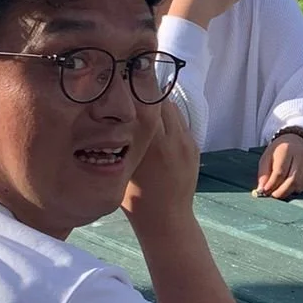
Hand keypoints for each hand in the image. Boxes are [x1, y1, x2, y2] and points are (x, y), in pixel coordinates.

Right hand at [122, 94, 200, 230]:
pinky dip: (168, 118)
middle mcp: (172, 139)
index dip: (133, 90)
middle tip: (129, 88)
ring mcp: (186, 142)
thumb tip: (108, 118)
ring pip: (172, 109)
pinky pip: (180, 122)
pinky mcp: (194, 146)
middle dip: (144, 93)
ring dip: (157, 104)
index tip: (121, 83)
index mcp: (152, 145)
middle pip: (160, 100)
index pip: (145, 103)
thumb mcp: (121, 168)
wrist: (167, 219)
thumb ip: (118, 142)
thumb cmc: (135, 200)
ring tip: (141, 104)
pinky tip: (155, 122)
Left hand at [255, 131, 302, 198]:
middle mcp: (302, 154)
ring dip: (291, 190)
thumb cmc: (279, 152)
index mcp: (286, 149)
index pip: (280, 173)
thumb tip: (261, 190)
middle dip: (282, 192)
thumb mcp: (267, 158)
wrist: (296, 141)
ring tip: (284, 186)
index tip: (265, 191)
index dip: (272, 185)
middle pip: (292, 180)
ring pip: (301, 185)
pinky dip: (300, 187)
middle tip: (275, 195)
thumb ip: (263, 174)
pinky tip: (296, 181)